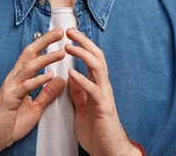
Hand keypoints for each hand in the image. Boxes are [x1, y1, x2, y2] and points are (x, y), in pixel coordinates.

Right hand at [0, 28, 65, 155]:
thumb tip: (60, 79)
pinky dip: (37, 81)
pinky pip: (24, 88)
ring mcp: (10, 88)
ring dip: (45, 59)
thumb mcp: (34, 107)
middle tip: (59, 32)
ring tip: (60, 53)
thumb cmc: (10, 123)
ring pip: (28, 68)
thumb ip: (47, 93)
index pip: (32, 55)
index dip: (44, 44)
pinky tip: (49, 76)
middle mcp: (13, 79)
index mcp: (18, 78)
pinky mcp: (9, 100)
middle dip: (44, 42)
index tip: (59, 34)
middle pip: (28, 54)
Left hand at [64, 28, 141, 155]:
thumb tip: (71, 78)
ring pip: (98, 68)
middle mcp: (103, 86)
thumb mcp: (82, 108)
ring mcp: (105, 95)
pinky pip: (94, 90)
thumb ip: (78, 92)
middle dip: (83, 42)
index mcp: (97, 85)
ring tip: (68, 47)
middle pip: (96, 56)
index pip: (91, 58)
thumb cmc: (96, 131)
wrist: (107, 150)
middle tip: (70, 31)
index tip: (68, 33)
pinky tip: (72, 73)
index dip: (81, 44)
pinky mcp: (104, 108)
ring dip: (82, 55)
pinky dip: (83, 80)